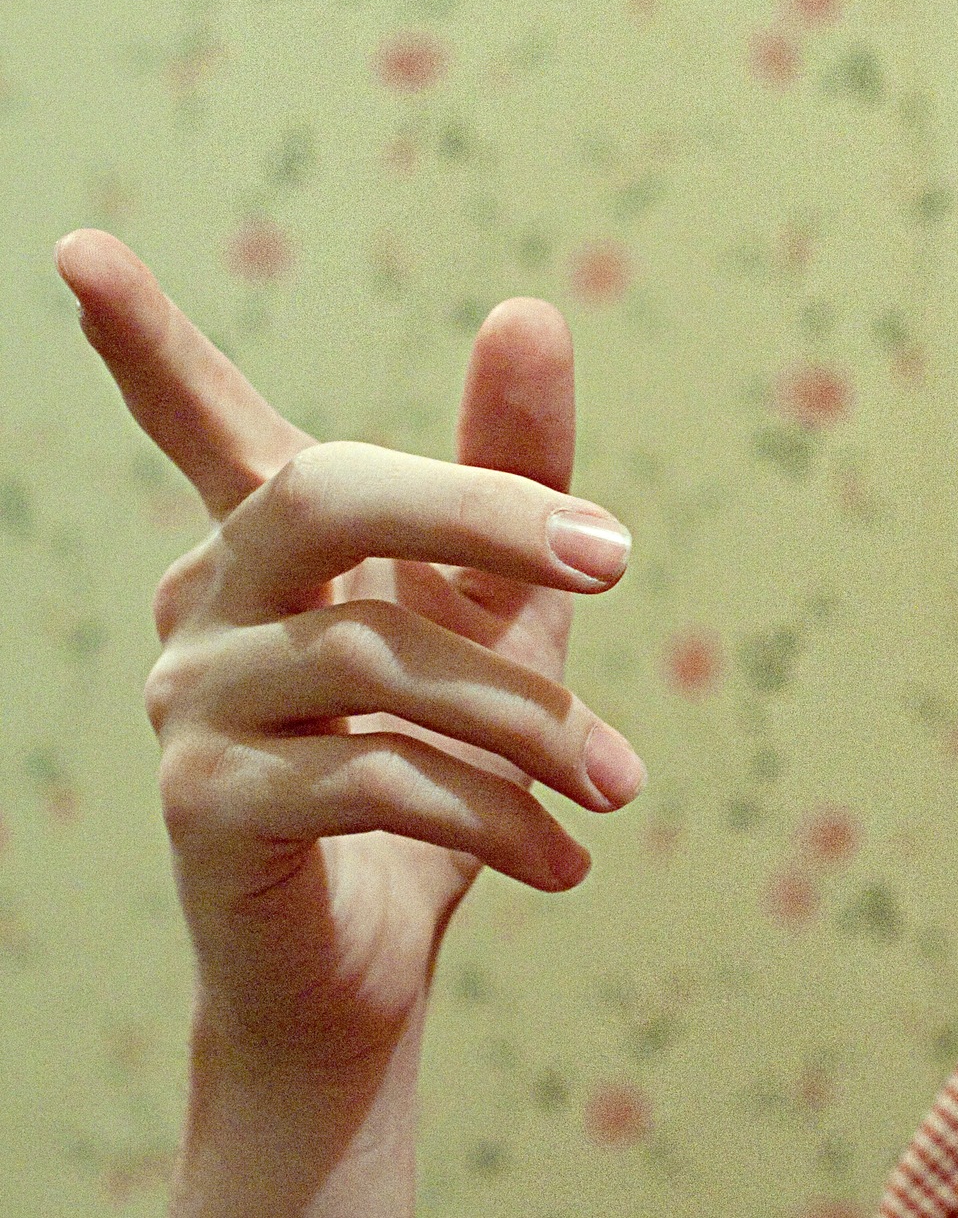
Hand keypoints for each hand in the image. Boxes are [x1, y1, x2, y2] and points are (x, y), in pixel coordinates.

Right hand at [56, 228, 644, 1074]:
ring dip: (532, 722)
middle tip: (617, 559)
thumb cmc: (441, 769)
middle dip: (483, 510)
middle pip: (323, 495)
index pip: (202, 421)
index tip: (79, 247)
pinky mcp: (206, 807)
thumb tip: (528, 310)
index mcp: (270, 546)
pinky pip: (374, 777)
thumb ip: (516, 478)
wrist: (373, 969)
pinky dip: (495, 817)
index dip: (145, 340)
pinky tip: (563, 865)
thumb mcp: (501, 616)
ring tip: (617, 785)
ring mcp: (194, 704)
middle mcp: (209, 603)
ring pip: (379, 657)